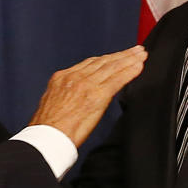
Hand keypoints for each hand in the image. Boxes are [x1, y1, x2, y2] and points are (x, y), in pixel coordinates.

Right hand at [30, 46, 146, 146]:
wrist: (46, 137)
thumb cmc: (46, 128)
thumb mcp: (51, 103)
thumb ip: (65, 95)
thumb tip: (74, 99)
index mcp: (62, 78)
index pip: (89, 63)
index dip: (105, 59)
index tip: (115, 56)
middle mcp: (74, 77)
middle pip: (102, 61)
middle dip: (120, 55)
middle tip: (135, 50)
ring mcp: (86, 84)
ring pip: (112, 67)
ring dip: (129, 60)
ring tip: (141, 55)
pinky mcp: (97, 95)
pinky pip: (117, 80)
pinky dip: (129, 72)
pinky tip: (139, 67)